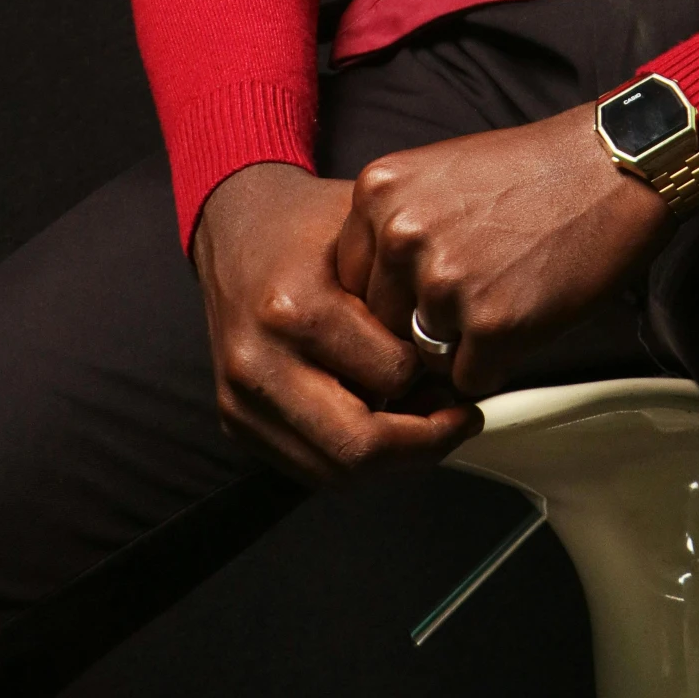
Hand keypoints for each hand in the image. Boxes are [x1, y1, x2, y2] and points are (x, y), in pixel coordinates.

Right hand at [192, 161, 482, 483]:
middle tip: (459, 420)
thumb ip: (410, 295)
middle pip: (357, 447)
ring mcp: (240, 398)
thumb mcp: (373, 235)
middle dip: (422, 443)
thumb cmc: (310, 226)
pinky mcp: (234, 418)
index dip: (440, 379)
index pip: (392, 377)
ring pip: (333, 472)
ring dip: (389, 459)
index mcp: (295, 309)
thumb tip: (461, 356)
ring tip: (424, 420)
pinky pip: (307, 466)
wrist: (236, 225)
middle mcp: (259, 362)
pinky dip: (351, 456)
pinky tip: (380, 421)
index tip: (465, 371)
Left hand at [335, 105, 673, 397]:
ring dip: (458, 347)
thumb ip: (394, 226)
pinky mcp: (491, 324)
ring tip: (503, 298)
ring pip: (423, 357)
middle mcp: (399, 235)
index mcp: (377, 193)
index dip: (390, 296)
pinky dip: (497, 363)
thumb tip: (371, 299)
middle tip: (472, 298)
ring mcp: (443, 282)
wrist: (613, 167)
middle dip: (420, 326)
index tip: (423, 293)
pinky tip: (525, 315)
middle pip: (381, 324)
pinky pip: (471, 379)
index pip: (350, 281)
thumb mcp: (438, 174)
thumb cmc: (537, 170)